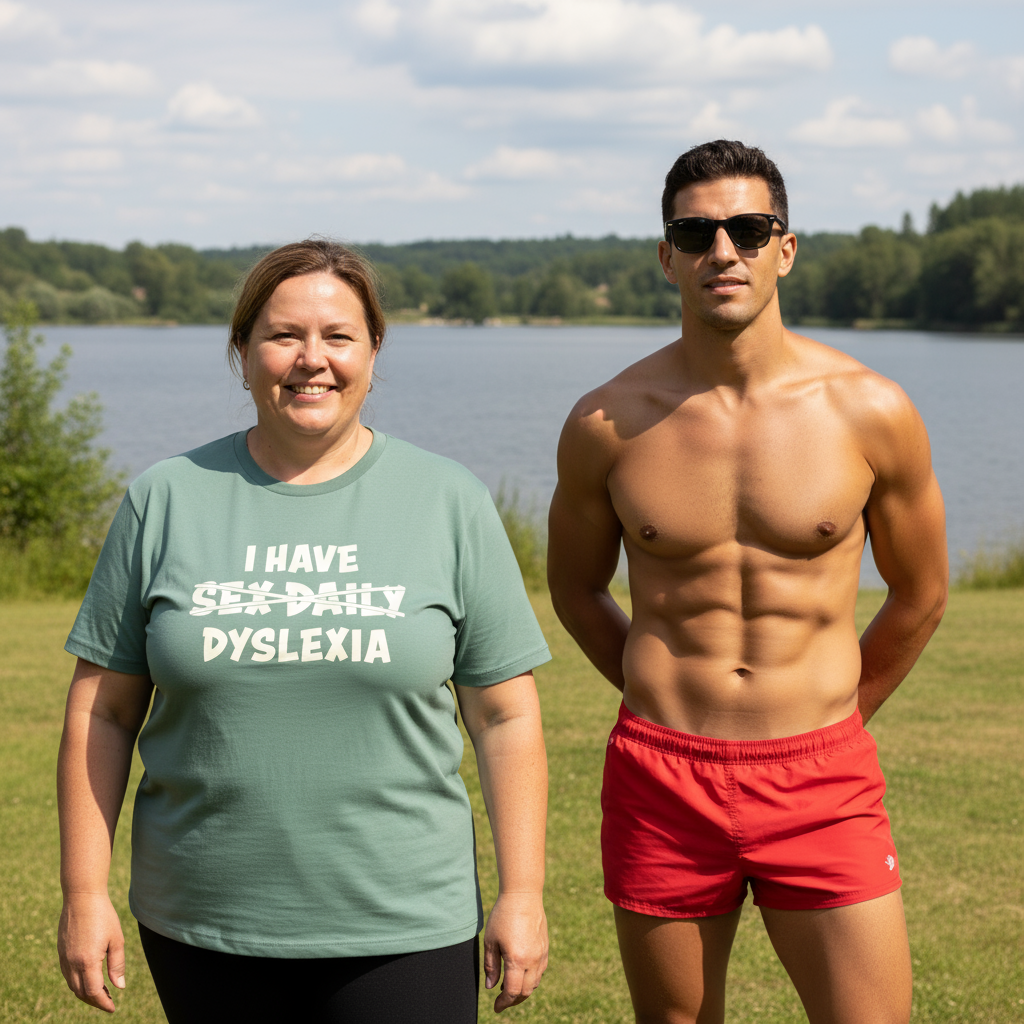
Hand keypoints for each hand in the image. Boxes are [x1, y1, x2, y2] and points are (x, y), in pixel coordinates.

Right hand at [57, 892, 125, 1012]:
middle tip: (108, 1001)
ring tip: (101, 993)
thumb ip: (117, 965)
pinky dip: (77, 983)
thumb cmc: (103, 915)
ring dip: (85, 993)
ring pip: (72, 986)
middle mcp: (72, 963)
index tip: (113, 1008)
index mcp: (87, 961)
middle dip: (94, 1001)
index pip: (94, 992)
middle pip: (81, 993)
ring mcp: (64, 958)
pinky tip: (88, 978)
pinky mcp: (61, 952)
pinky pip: (68, 975)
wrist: (82, 897)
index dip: (104, 1002)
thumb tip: (119, 987)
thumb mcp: (116, 939)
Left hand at [483, 891, 547, 1012]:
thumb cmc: (503, 916)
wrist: (523, 895)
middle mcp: (532, 960)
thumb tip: (491, 987)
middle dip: (513, 1000)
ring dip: (523, 990)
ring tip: (509, 986)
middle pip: (525, 991)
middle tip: (502, 1000)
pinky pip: (540, 971)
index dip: (503, 1003)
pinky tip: (521, 973)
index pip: (512, 992)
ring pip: (535, 983)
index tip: (496, 1007)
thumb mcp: (491, 940)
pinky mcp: (545, 948)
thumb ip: (491, 966)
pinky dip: (531, 979)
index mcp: (517, 959)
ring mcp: (541, 954)